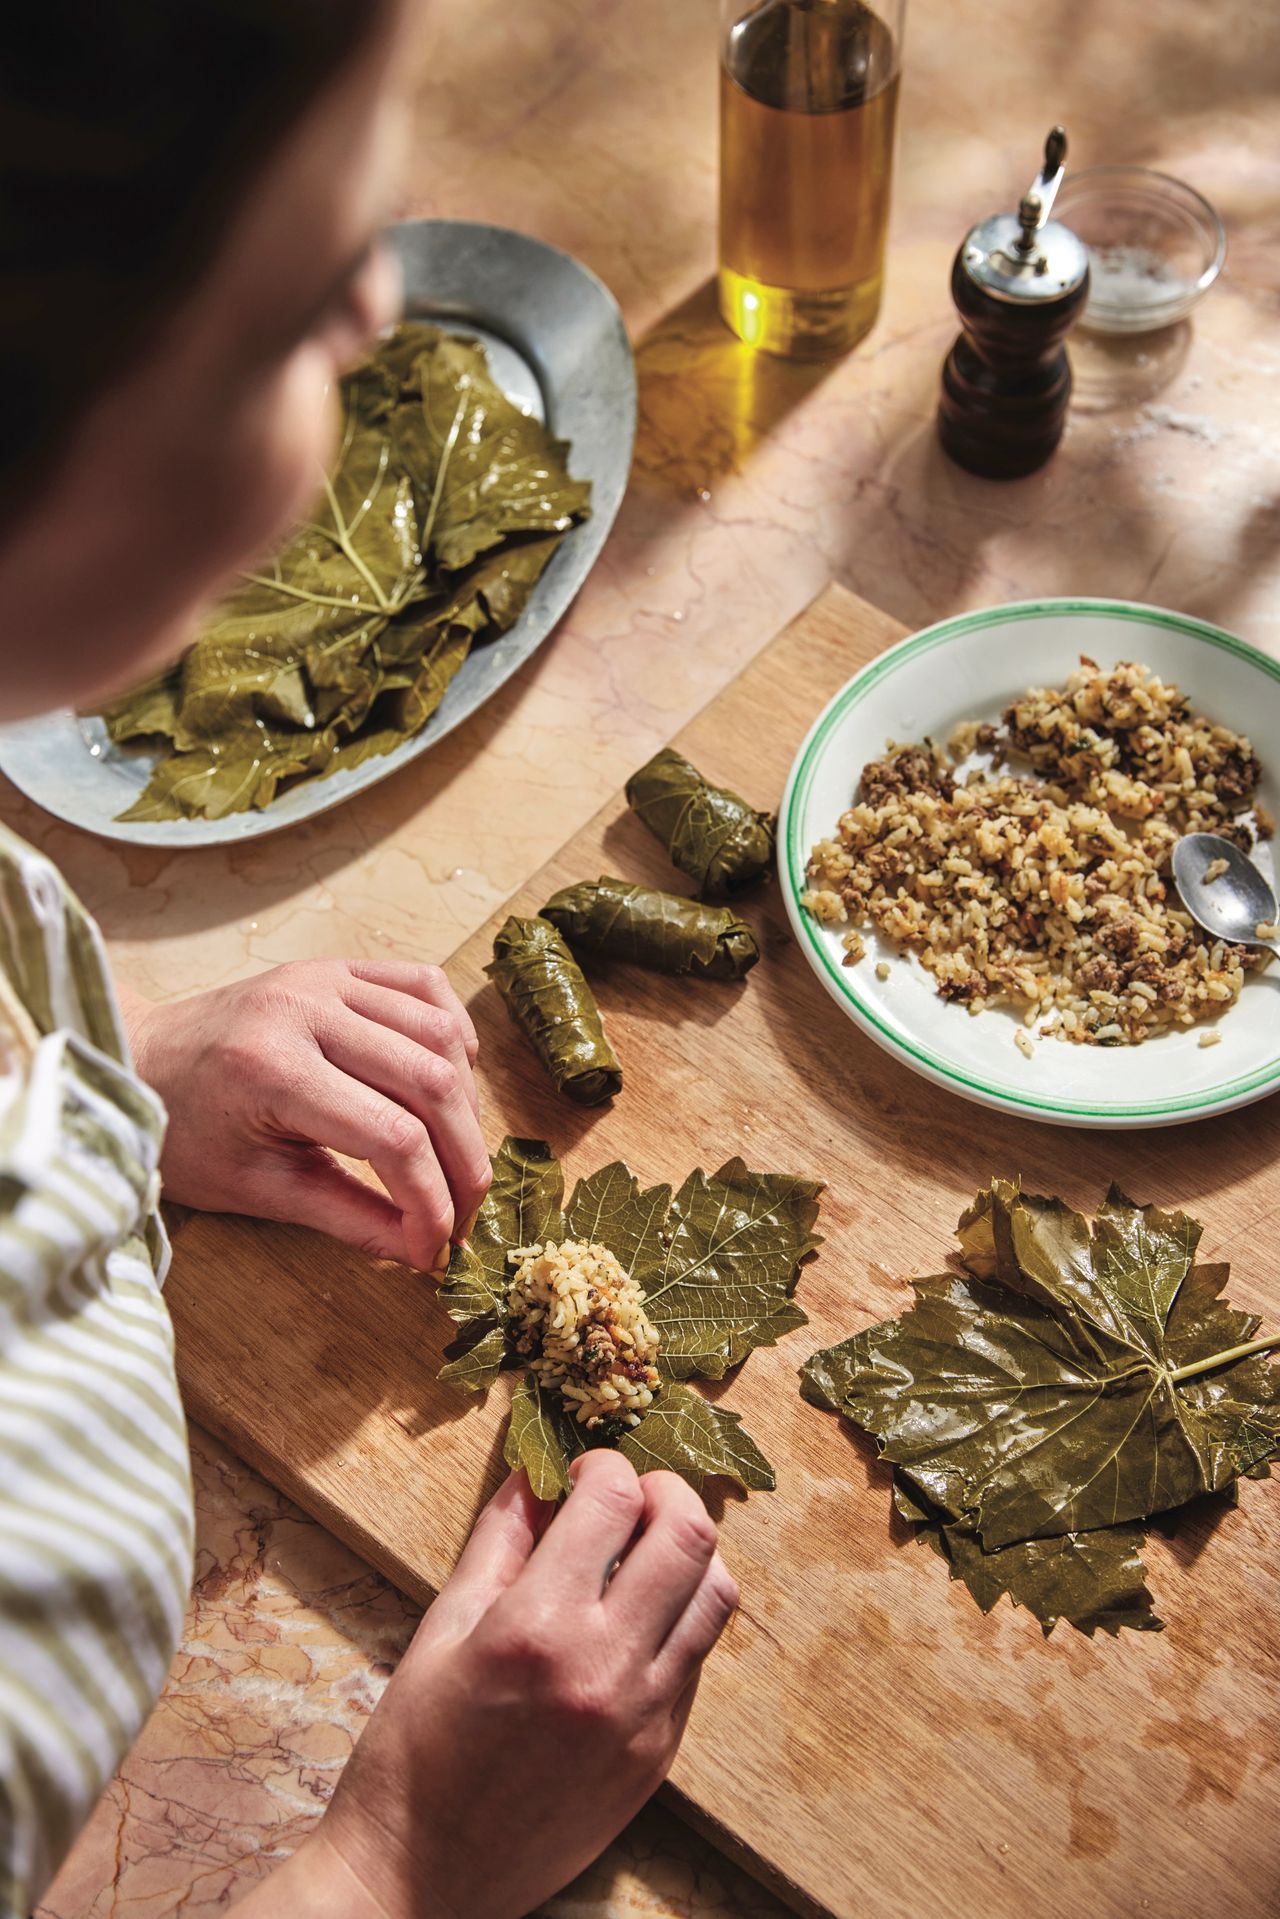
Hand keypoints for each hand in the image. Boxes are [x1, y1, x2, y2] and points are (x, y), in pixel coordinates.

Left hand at [122, 959, 489, 1271]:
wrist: (139, 1061)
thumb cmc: (185, 1133)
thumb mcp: (257, 1189)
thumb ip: (347, 1217)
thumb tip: (422, 1252)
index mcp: (273, 1070)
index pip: (392, 1139)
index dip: (430, 1201)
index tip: (437, 1247)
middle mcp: (306, 1011)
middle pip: (431, 1085)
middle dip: (463, 1161)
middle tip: (465, 1213)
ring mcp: (325, 979)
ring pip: (440, 1037)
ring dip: (467, 1107)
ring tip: (459, 1160)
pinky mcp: (337, 967)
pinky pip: (425, 986)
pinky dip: (454, 1035)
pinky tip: (452, 1081)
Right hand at [255, 1454, 738, 1918]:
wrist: (423, 1878)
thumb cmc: (412, 1753)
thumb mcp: (441, 1629)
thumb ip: (497, 1541)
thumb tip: (535, 1476)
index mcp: (538, 1626)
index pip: (613, 1499)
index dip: (602, 1464)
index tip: (583, 1469)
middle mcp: (604, 1667)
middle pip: (689, 1535)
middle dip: (665, 1491)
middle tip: (629, 1497)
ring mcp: (643, 1717)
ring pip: (716, 1597)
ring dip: (689, 1554)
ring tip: (645, 1552)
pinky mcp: (658, 1756)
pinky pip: (696, 1661)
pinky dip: (679, 1619)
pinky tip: (635, 1620)